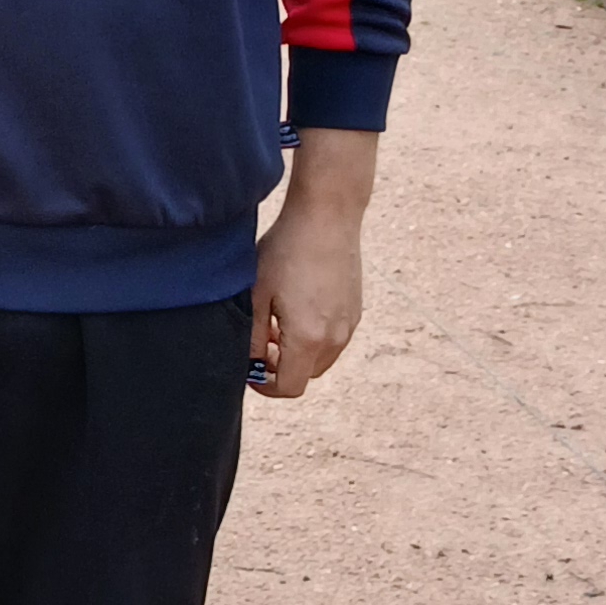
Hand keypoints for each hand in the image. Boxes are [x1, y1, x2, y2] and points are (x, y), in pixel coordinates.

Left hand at [251, 128, 375, 399]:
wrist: (327, 217)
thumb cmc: (285, 251)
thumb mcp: (256, 295)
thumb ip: (251, 336)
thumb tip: (250, 363)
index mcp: (308, 338)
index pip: (289, 387)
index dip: (265, 387)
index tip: (250, 371)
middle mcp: (335, 338)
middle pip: (306, 375)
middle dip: (280, 368)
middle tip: (260, 343)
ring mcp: (349, 324)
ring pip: (321, 359)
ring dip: (297, 353)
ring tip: (276, 323)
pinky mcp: (356, 310)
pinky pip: (333, 339)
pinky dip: (313, 338)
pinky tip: (296, 308)